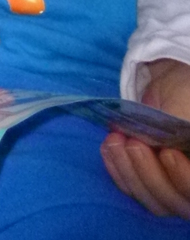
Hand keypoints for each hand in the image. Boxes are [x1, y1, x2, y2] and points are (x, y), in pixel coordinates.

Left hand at [102, 58, 189, 217]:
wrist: (170, 89)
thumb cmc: (185, 97)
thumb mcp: (185, 109)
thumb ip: (177, 130)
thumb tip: (164, 147)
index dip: (184, 178)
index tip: (168, 153)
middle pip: (175, 201)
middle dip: (150, 173)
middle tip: (134, 143)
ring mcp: (171, 189)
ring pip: (153, 201)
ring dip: (130, 172)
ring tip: (116, 141)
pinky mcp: (146, 183)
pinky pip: (133, 190)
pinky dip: (118, 171)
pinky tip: (108, 148)